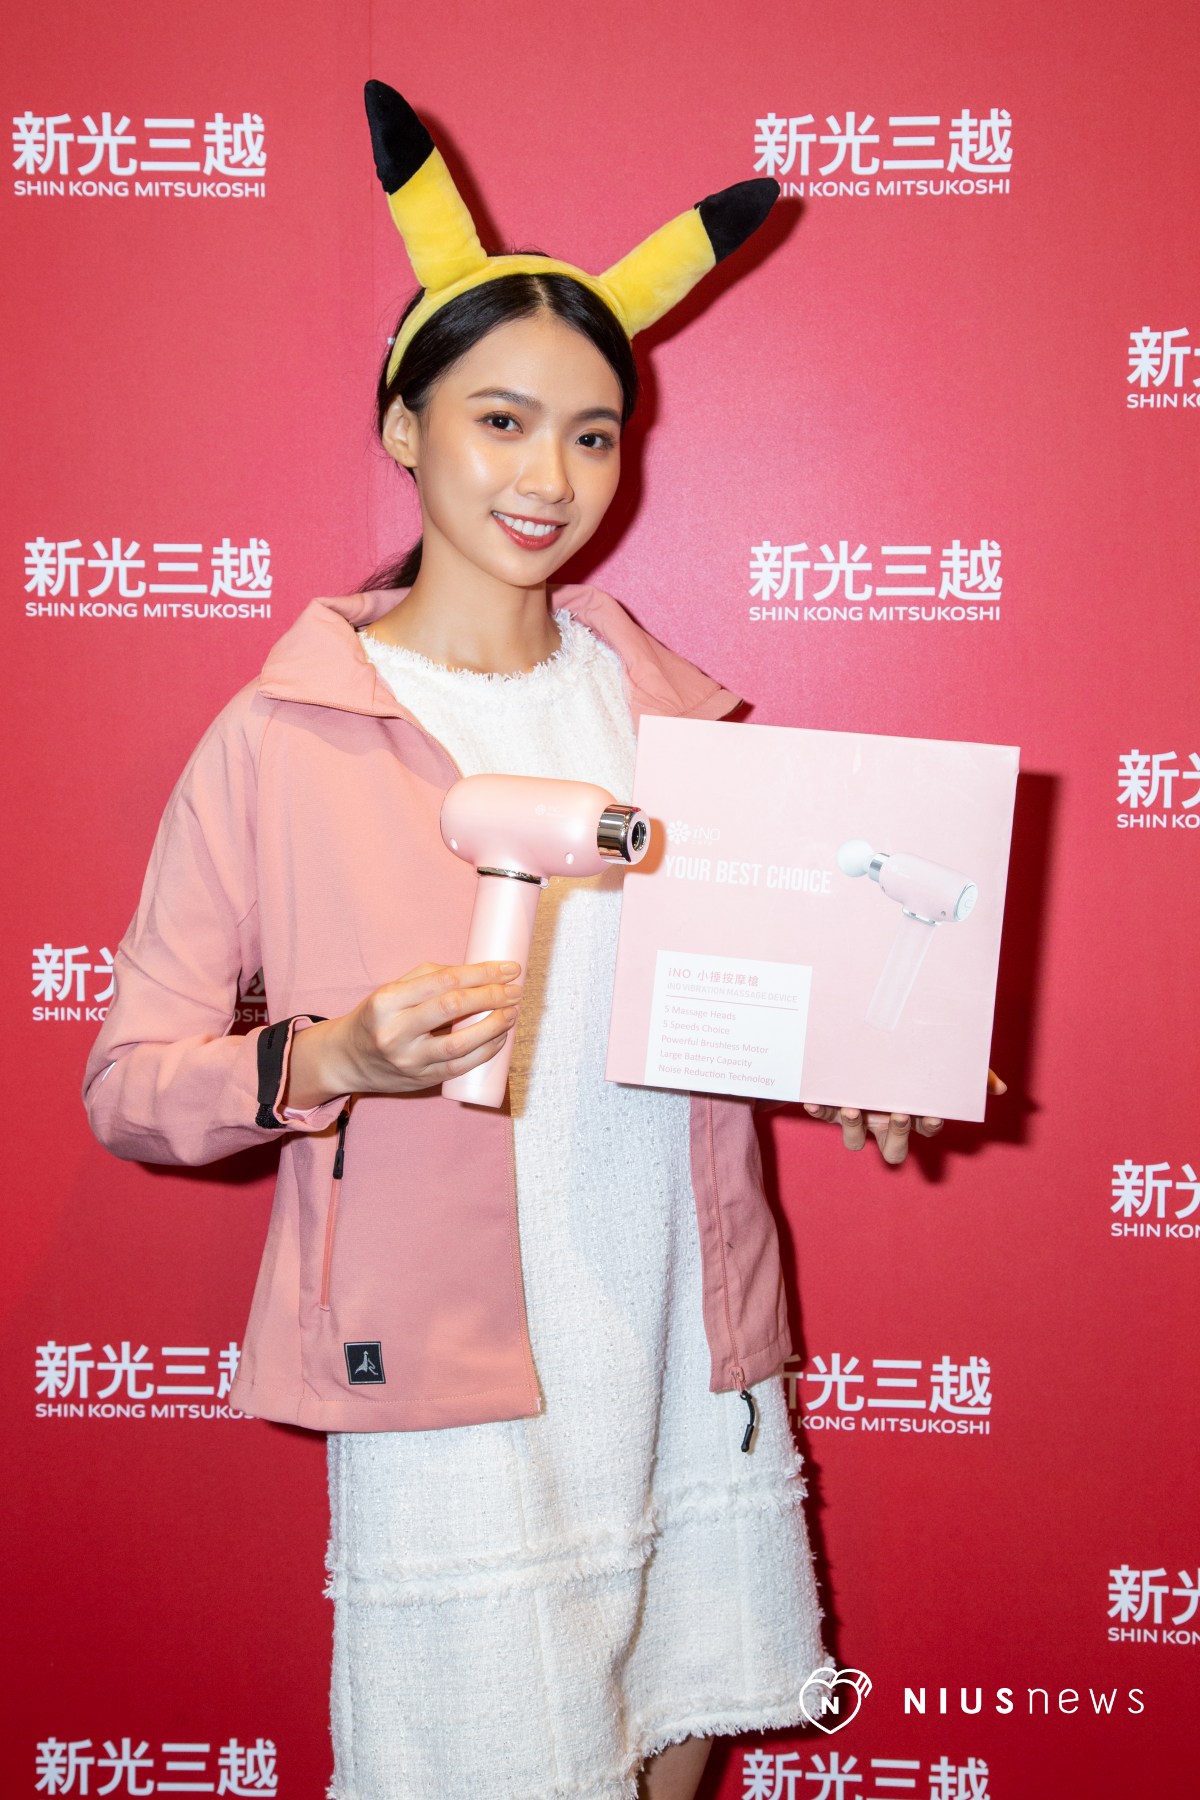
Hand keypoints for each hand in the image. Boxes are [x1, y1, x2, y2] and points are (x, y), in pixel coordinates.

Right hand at [301, 960, 524, 1102]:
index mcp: (387, 1001)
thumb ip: (430, 976)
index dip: (481, 973)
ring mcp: (408, 1060)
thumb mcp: (393, 989)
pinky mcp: (420, 1081)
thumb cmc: (378, 1017)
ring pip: (460, 1042)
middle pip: (453, 1007)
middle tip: (515, 990)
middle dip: (492, 996)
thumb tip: (478, 971)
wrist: (347, 1059)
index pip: (443, 981)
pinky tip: (499, 1038)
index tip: (508, 968)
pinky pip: (461, 1066)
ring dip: (494, 1027)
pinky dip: (486, 1051)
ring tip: (511, 1014)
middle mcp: (395, 1031)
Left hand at [802, 1069, 1006, 1164]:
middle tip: (898, 1113)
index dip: (930, 1125)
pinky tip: (813, 1100)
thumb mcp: (943, 1056)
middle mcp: (887, 1122)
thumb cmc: (913, 1053)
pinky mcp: (834, 1106)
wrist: (868, 1030)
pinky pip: (825, 1115)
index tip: (930, 1113)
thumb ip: (973, 1072)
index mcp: (914, 1113)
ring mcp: (861, 1116)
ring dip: (852, 1129)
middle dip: (896, 1136)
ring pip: (856, 1141)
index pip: (929, 1128)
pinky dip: (819, 1110)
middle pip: (894, 1150)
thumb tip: (998, 1089)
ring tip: (851, 1109)